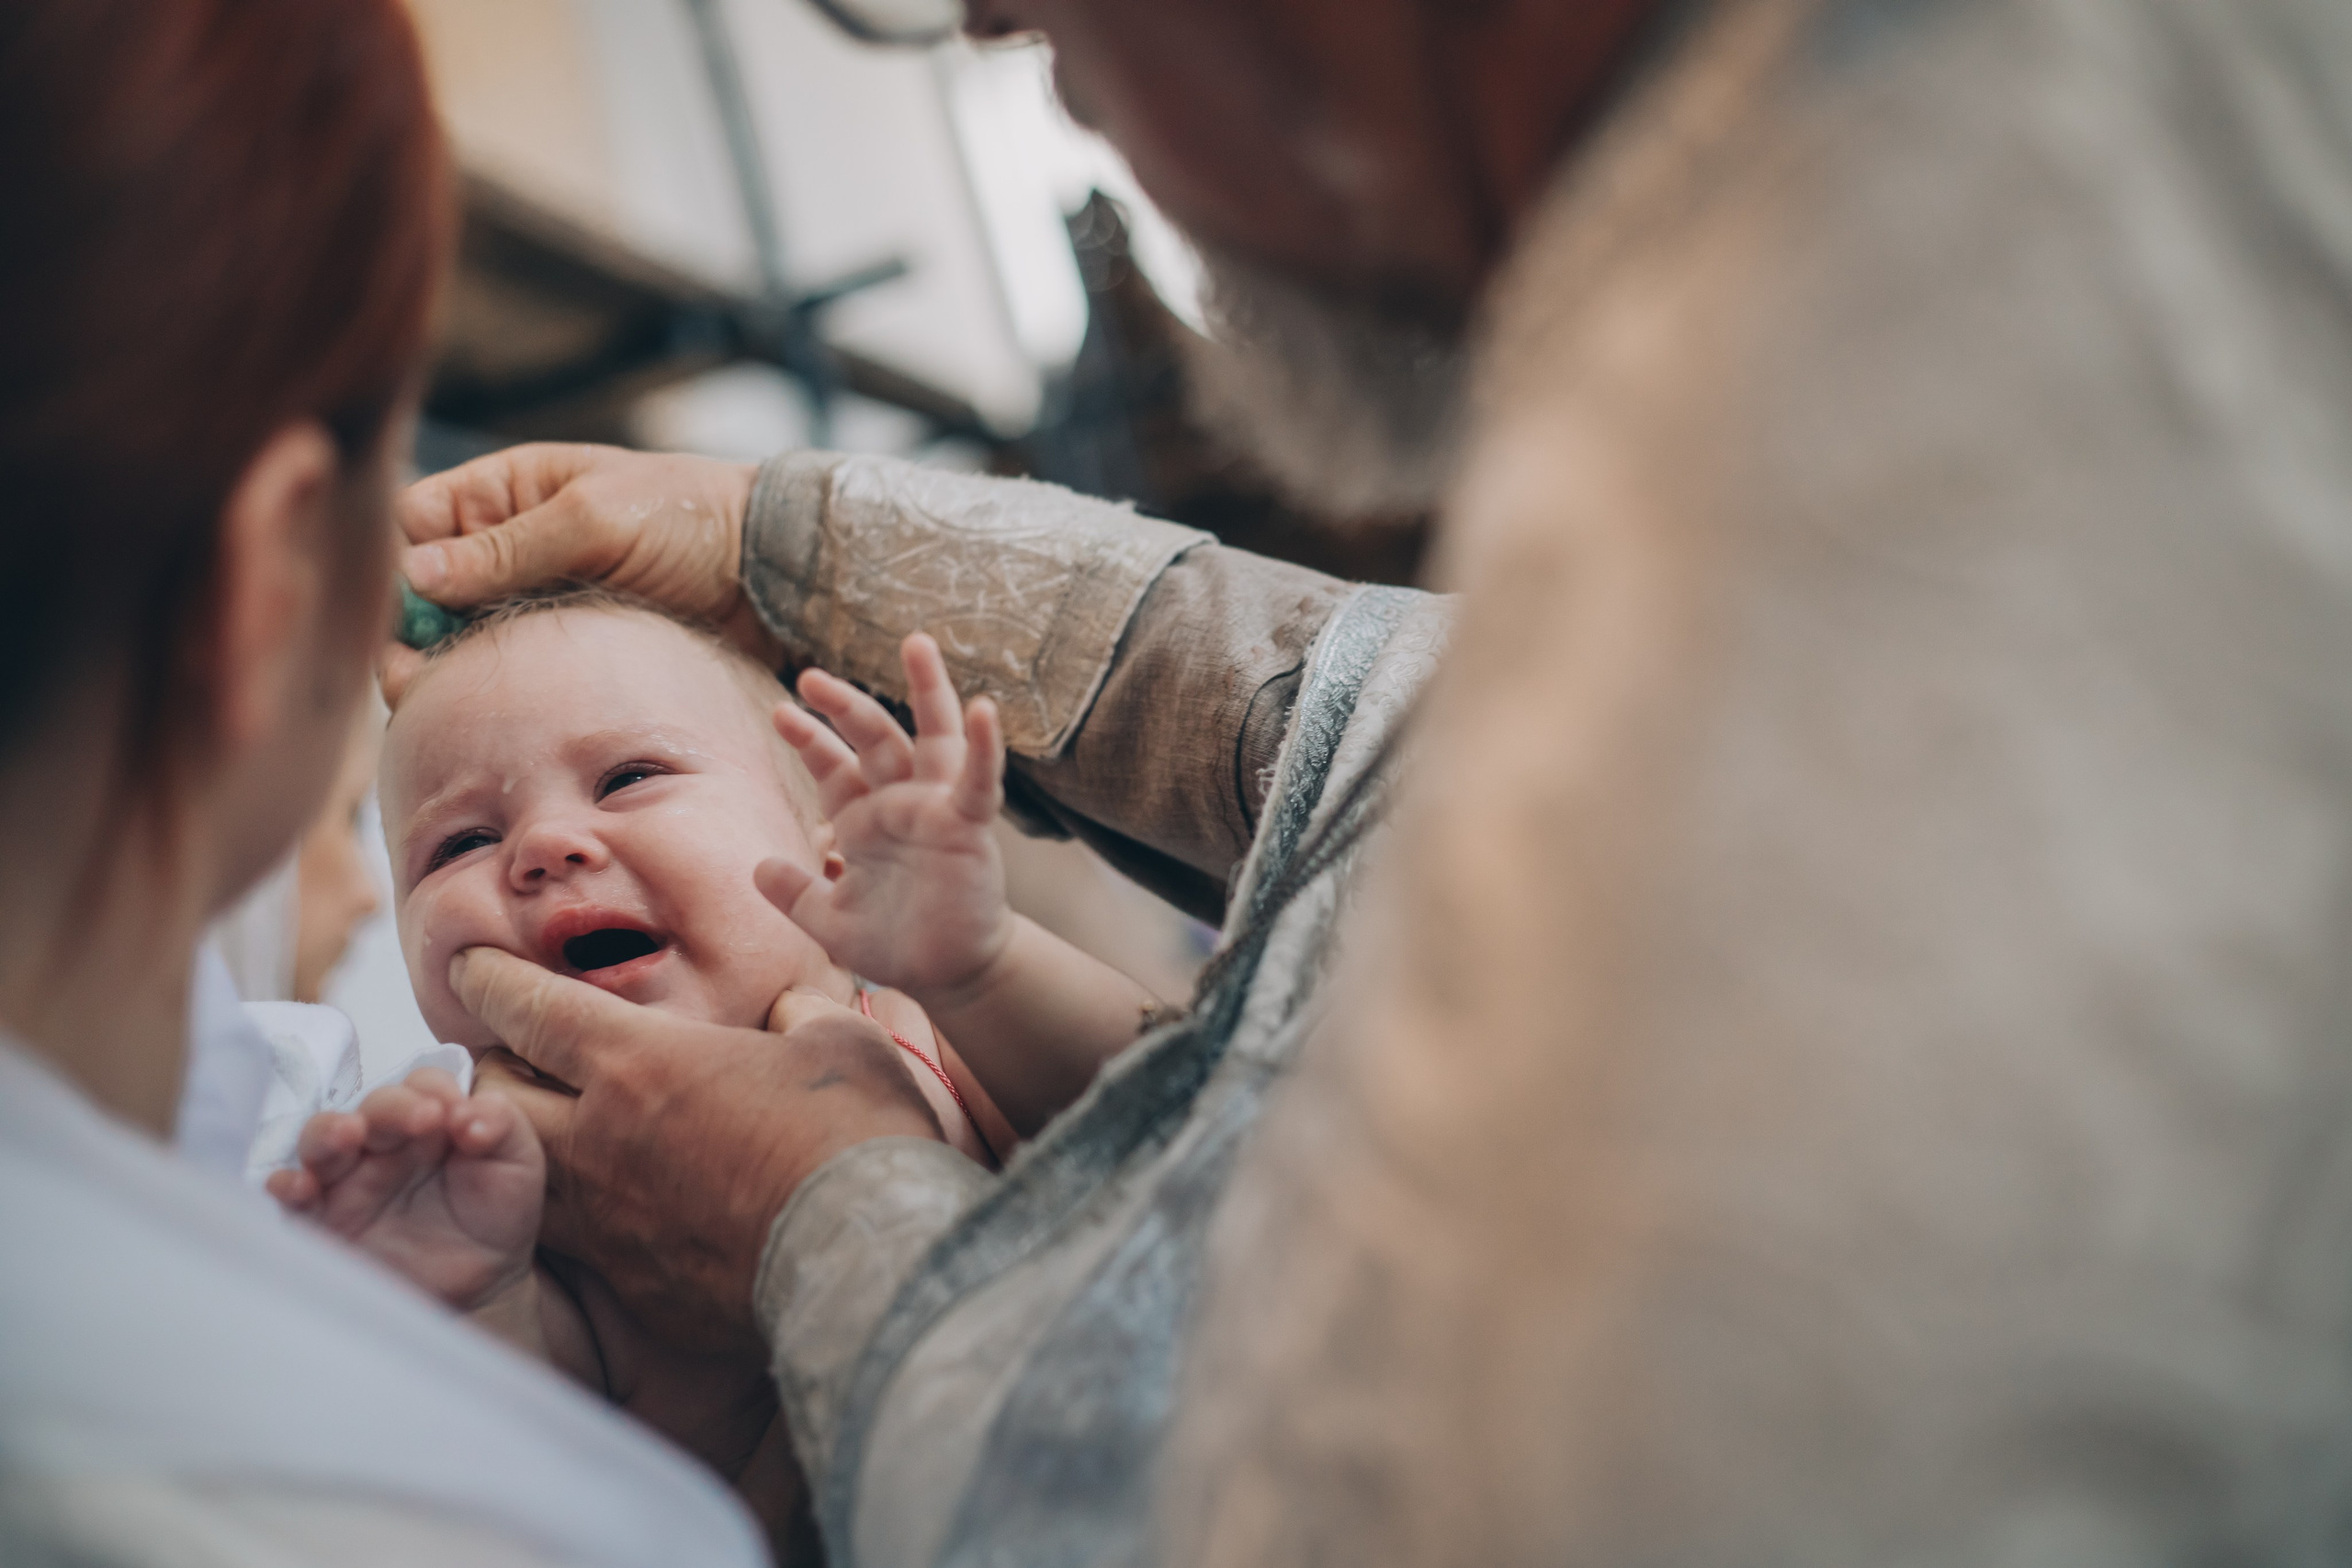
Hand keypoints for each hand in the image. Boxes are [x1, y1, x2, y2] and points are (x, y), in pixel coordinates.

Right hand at [268, 1068, 541, 1309]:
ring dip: (330, 1132)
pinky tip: (299, 1187)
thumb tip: (470, 1113)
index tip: (453, 1113)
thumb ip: (502, 1125)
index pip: (422, 1084)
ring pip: (322, 1139)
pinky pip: (290, 1198)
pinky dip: (287, 1186)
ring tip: (349, 1135)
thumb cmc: (497, 1214)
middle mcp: (385, 1142)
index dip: (434, 1089)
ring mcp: (349, 1180)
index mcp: (430, 1120)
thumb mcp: (519, 1164)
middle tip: (422, 1120)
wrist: (482, 1284)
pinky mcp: (324, 1222)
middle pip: (373, 1106)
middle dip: (393, 1107)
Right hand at [386, 444, 768, 703]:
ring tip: (428, 701)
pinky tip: (476, 711)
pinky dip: (487, 684)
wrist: (768, 571)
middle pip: (426, 588)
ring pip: (458, 633)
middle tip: (407, 677)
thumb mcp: (595, 522)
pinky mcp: (562, 642)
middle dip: (410, 629)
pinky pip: (507, 664)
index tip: (419, 603)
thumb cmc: (687, 518)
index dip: (407, 559)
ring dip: (442, 665)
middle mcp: (511, 542)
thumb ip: (510, 548)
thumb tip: (415, 573)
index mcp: (509, 489)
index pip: (420, 520)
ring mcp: (535, 595)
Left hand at [450, 946, 943, 1352]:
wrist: (869, 1256)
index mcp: (642, 1062)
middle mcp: (601, 1141)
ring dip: (528, 1149)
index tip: (469, 967)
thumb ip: (796, 1014)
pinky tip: (630, 1214)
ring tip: (560, 1136)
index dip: (490, 980)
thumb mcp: (837, 1039)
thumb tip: (787, 1011)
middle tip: (516, 1058)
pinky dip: (590, 1219)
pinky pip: (582, 1246)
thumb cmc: (856, 1132)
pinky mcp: (632, 1286)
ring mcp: (608, 1223)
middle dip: (492, 1068)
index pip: (530, 1008)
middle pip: (495, 1095)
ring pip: (522, 1178)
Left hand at [765, 633, 1011, 1001]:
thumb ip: (796, 894)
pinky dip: (984, 747)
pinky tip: (985, 710)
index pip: (834, 767)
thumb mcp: (830, 922)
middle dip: (844, 706)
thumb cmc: (897, 944)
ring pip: (934, 737)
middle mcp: (900, 804)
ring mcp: (937, 809)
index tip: (780, 712)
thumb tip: (756, 868)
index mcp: (865, 821)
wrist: (949, 974)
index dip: (810, 740)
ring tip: (916, 643)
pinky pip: (980, 782)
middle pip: (875, 738)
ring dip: (928, 690)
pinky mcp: (969, 827)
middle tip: (809, 676)